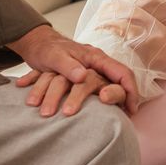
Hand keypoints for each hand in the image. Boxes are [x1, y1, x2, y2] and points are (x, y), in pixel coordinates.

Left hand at [11, 24, 138, 109]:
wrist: (35, 45)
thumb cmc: (47, 48)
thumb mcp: (55, 56)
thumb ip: (69, 66)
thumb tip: (83, 77)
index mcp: (96, 58)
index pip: (122, 73)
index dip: (130, 90)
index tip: (130, 109)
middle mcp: (97, 66)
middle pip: (115, 83)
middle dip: (117, 100)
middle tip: (120, 116)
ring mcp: (90, 73)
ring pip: (101, 90)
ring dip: (100, 106)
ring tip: (104, 118)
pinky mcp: (81, 81)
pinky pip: (91, 94)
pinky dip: (93, 106)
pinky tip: (95, 116)